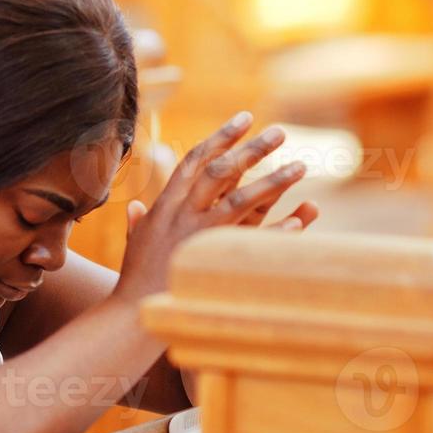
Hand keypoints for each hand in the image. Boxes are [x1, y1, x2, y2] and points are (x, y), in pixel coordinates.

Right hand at [113, 112, 317, 302]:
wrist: (132, 314)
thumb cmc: (135, 278)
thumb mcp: (135, 243)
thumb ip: (137, 222)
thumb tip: (134, 207)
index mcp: (166, 205)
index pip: (195, 160)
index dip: (220, 137)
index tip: (244, 117)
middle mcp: (182, 215)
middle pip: (220, 171)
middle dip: (250, 148)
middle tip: (280, 131)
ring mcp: (198, 237)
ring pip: (240, 200)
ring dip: (272, 181)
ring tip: (301, 166)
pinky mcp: (211, 262)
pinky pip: (251, 241)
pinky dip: (276, 230)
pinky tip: (300, 218)